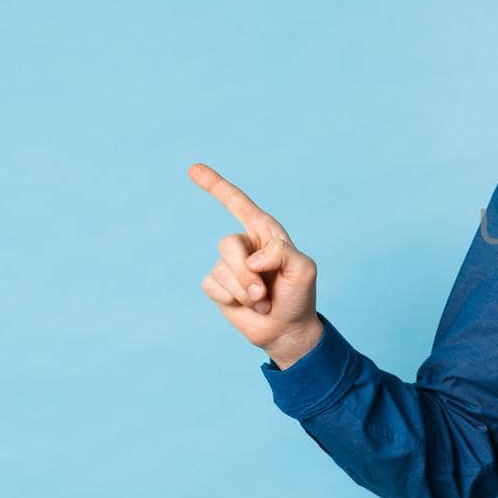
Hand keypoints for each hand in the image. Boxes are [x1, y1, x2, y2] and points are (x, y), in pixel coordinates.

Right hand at [189, 162, 320, 359]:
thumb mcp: (304, 270)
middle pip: (227, 244)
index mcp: (266, 233)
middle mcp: (245, 244)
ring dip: (244, 291)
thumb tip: (251, 257)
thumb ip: (282, 252)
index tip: (193, 168)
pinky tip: (246, 306)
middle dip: (246, 274)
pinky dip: (232, 299)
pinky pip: (213, 286)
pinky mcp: (217, 285)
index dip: (215, 185)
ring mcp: (229, 265)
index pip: (238, 203)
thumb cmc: (299, 296)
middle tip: (265, 293)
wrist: (287, 329)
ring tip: (262, 301)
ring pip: (221, 268)